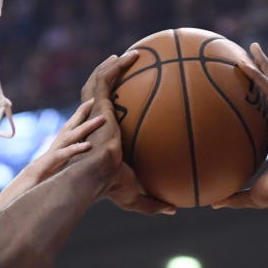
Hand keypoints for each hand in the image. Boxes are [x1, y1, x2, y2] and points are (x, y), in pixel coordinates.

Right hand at [0, 99, 104, 234]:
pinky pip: (59, 158)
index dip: (76, 124)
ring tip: (102, 118)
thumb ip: (53, 186)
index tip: (89, 110)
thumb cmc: (18, 207)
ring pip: (65, 140)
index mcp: (46, 163)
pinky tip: (88, 146)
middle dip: (80, 116)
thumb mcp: (42, 194)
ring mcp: (41, 163)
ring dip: (84, 128)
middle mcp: (44, 159)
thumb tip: (66, 187)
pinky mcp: (38, 172)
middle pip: (65, 132)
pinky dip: (74, 150)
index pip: (63, 139)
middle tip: (95, 100)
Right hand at [83, 54, 175, 216]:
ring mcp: (94, 113)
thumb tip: (173, 210)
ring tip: (126, 56)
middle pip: (98, 98)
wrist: (96, 176)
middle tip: (123, 72)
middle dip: (109, 82)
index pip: (104, 121)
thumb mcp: (136, 196)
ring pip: (98, 82)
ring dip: (110, 67)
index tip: (127, 103)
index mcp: (102, 140)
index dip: (111, 111)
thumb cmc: (111, 188)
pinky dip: (116, 66)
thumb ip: (153, 202)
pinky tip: (132, 56)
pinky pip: (106, 79)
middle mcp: (95, 124)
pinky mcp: (98, 106)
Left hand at [212, 43, 267, 210]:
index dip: (261, 92)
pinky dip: (259, 78)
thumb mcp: (249, 195)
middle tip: (251, 51)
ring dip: (263, 64)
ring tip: (252, 47)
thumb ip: (232, 195)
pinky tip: (245, 66)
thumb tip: (211, 202)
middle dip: (264, 68)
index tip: (250, 80)